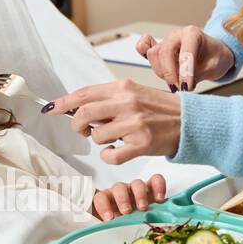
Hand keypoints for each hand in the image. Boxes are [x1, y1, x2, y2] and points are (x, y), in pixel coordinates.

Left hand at [44, 79, 181, 165]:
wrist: (190, 122)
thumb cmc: (161, 109)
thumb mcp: (135, 94)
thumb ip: (108, 99)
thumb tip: (78, 108)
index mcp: (123, 87)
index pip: (84, 93)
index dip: (63, 103)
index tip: (51, 109)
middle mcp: (127, 103)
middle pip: (83, 115)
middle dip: (77, 126)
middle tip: (86, 130)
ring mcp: (134, 124)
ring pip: (97, 137)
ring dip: (99, 141)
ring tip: (114, 138)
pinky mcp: (142, 144)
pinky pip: (111, 155)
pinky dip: (109, 156)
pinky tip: (119, 150)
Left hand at [91, 173, 167, 220]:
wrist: (139, 223)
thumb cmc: (124, 225)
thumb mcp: (116, 227)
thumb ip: (111, 227)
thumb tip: (108, 233)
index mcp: (108, 200)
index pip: (100, 198)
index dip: (103, 206)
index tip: (109, 218)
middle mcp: (122, 192)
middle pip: (119, 188)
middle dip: (122, 199)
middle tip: (127, 211)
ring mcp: (137, 189)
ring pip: (137, 184)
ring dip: (140, 194)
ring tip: (143, 208)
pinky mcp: (152, 189)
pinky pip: (156, 180)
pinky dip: (158, 187)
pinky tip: (159, 199)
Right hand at [136, 25, 233, 91]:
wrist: (214, 54)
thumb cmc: (215, 57)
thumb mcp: (214, 67)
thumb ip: (197, 75)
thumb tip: (181, 87)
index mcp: (192, 34)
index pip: (185, 53)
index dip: (185, 73)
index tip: (186, 88)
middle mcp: (176, 35)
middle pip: (164, 52)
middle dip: (170, 74)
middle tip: (179, 89)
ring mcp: (165, 41)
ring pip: (153, 55)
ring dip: (162, 72)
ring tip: (175, 82)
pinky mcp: (158, 49)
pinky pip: (143, 47)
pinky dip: (142, 54)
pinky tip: (154, 65)